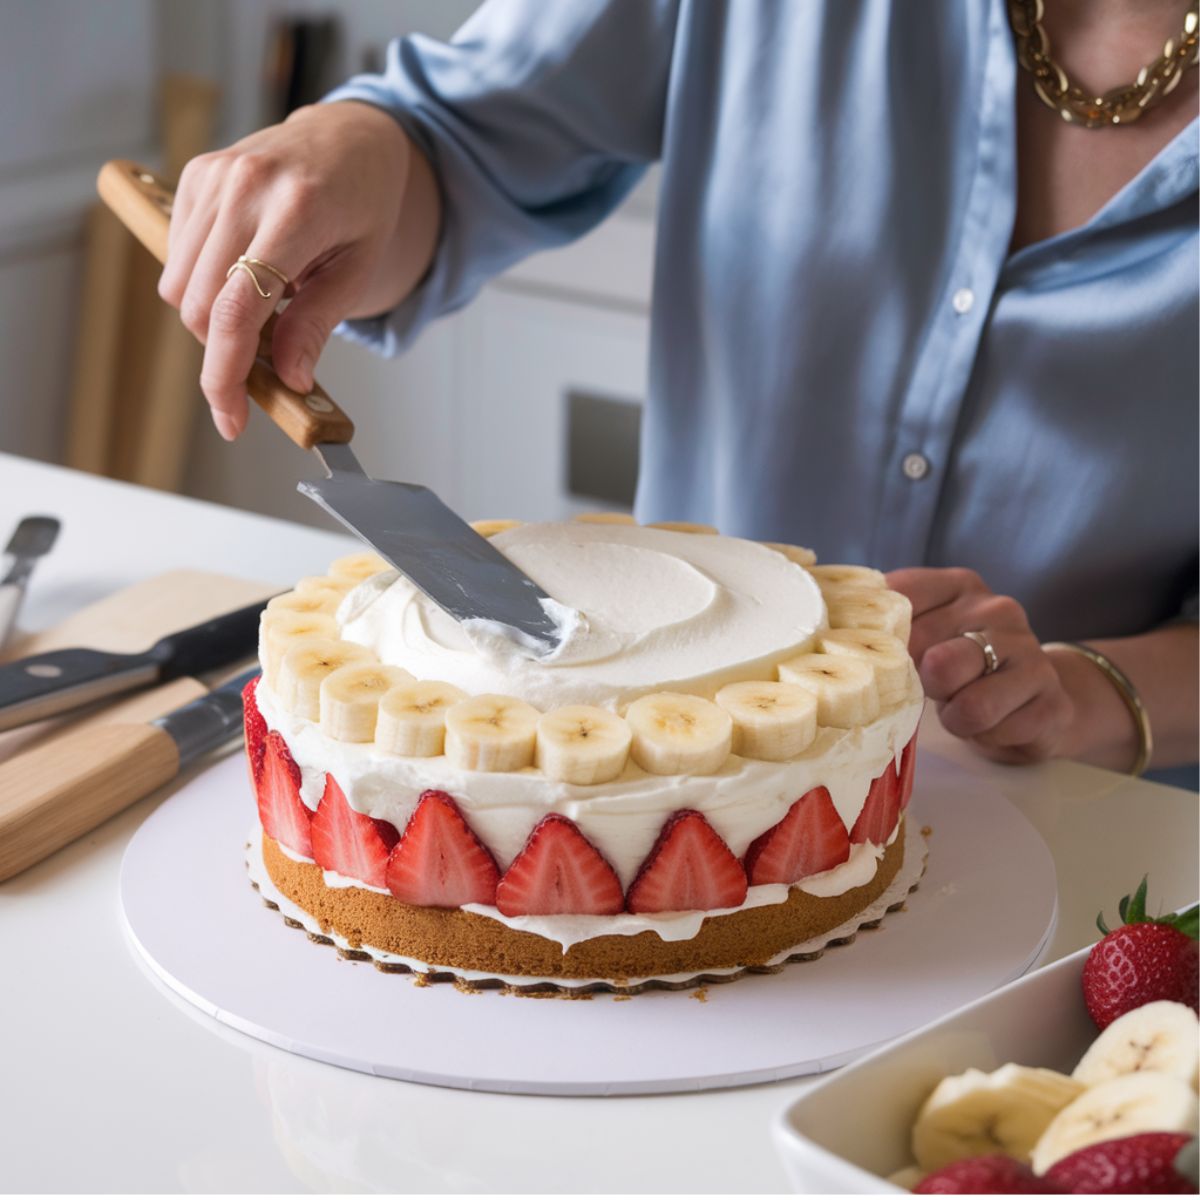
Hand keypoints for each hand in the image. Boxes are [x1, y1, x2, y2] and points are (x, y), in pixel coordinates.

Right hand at [157, 101, 418, 438]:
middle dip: (223, 353)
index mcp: (298, 211)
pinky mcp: (195, 174)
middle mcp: (246, 187)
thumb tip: (287, 379)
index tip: (230, 421)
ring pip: (180, 286)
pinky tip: (245, 271)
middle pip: (201, 306)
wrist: (351, 137)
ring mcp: (214, 176)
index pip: (239, 310)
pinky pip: (178, 257)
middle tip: (262, 364)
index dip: (225, 376)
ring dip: (213, 318)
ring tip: (265, 305)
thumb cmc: (364, 204)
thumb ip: (317, 323)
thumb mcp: (358, 268)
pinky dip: (204, 283)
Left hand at [885, 567, 1074, 763]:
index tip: (885, 660)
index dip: (885, 645)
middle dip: (924, 688)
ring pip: (969, 704)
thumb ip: (886, 626)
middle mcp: (998, 611)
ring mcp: (1029, 653)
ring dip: (955, 718)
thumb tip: (829, 631)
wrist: (1039, 698)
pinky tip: (993, 722)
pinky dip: (984, 735)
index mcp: (958, 586)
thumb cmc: (961, 665)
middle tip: (935, 690)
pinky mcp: (1050, 700)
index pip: (899, 605)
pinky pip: (995, 730)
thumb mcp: (925, 635)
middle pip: (932, 660)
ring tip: (961, 708)